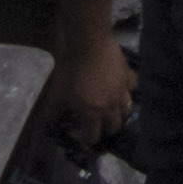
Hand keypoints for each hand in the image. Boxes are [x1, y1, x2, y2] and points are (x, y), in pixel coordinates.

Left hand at [52, 31, 134, 148]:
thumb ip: (53, 112)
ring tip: (113, 110)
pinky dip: (127, 89)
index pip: (93, 137)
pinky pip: (132, 87)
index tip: (81, 136)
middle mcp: (111, 106)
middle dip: (106, 129)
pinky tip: (121, 86)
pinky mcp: (128, 75)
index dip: (86, 140)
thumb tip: (49, 124)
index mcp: (92, 114)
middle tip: (98, 124)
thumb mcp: (56, 94)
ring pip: (128, 109)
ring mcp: (122, 90)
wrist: (88, 44)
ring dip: (120, 113)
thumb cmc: (70, 70)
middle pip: (114, 127)